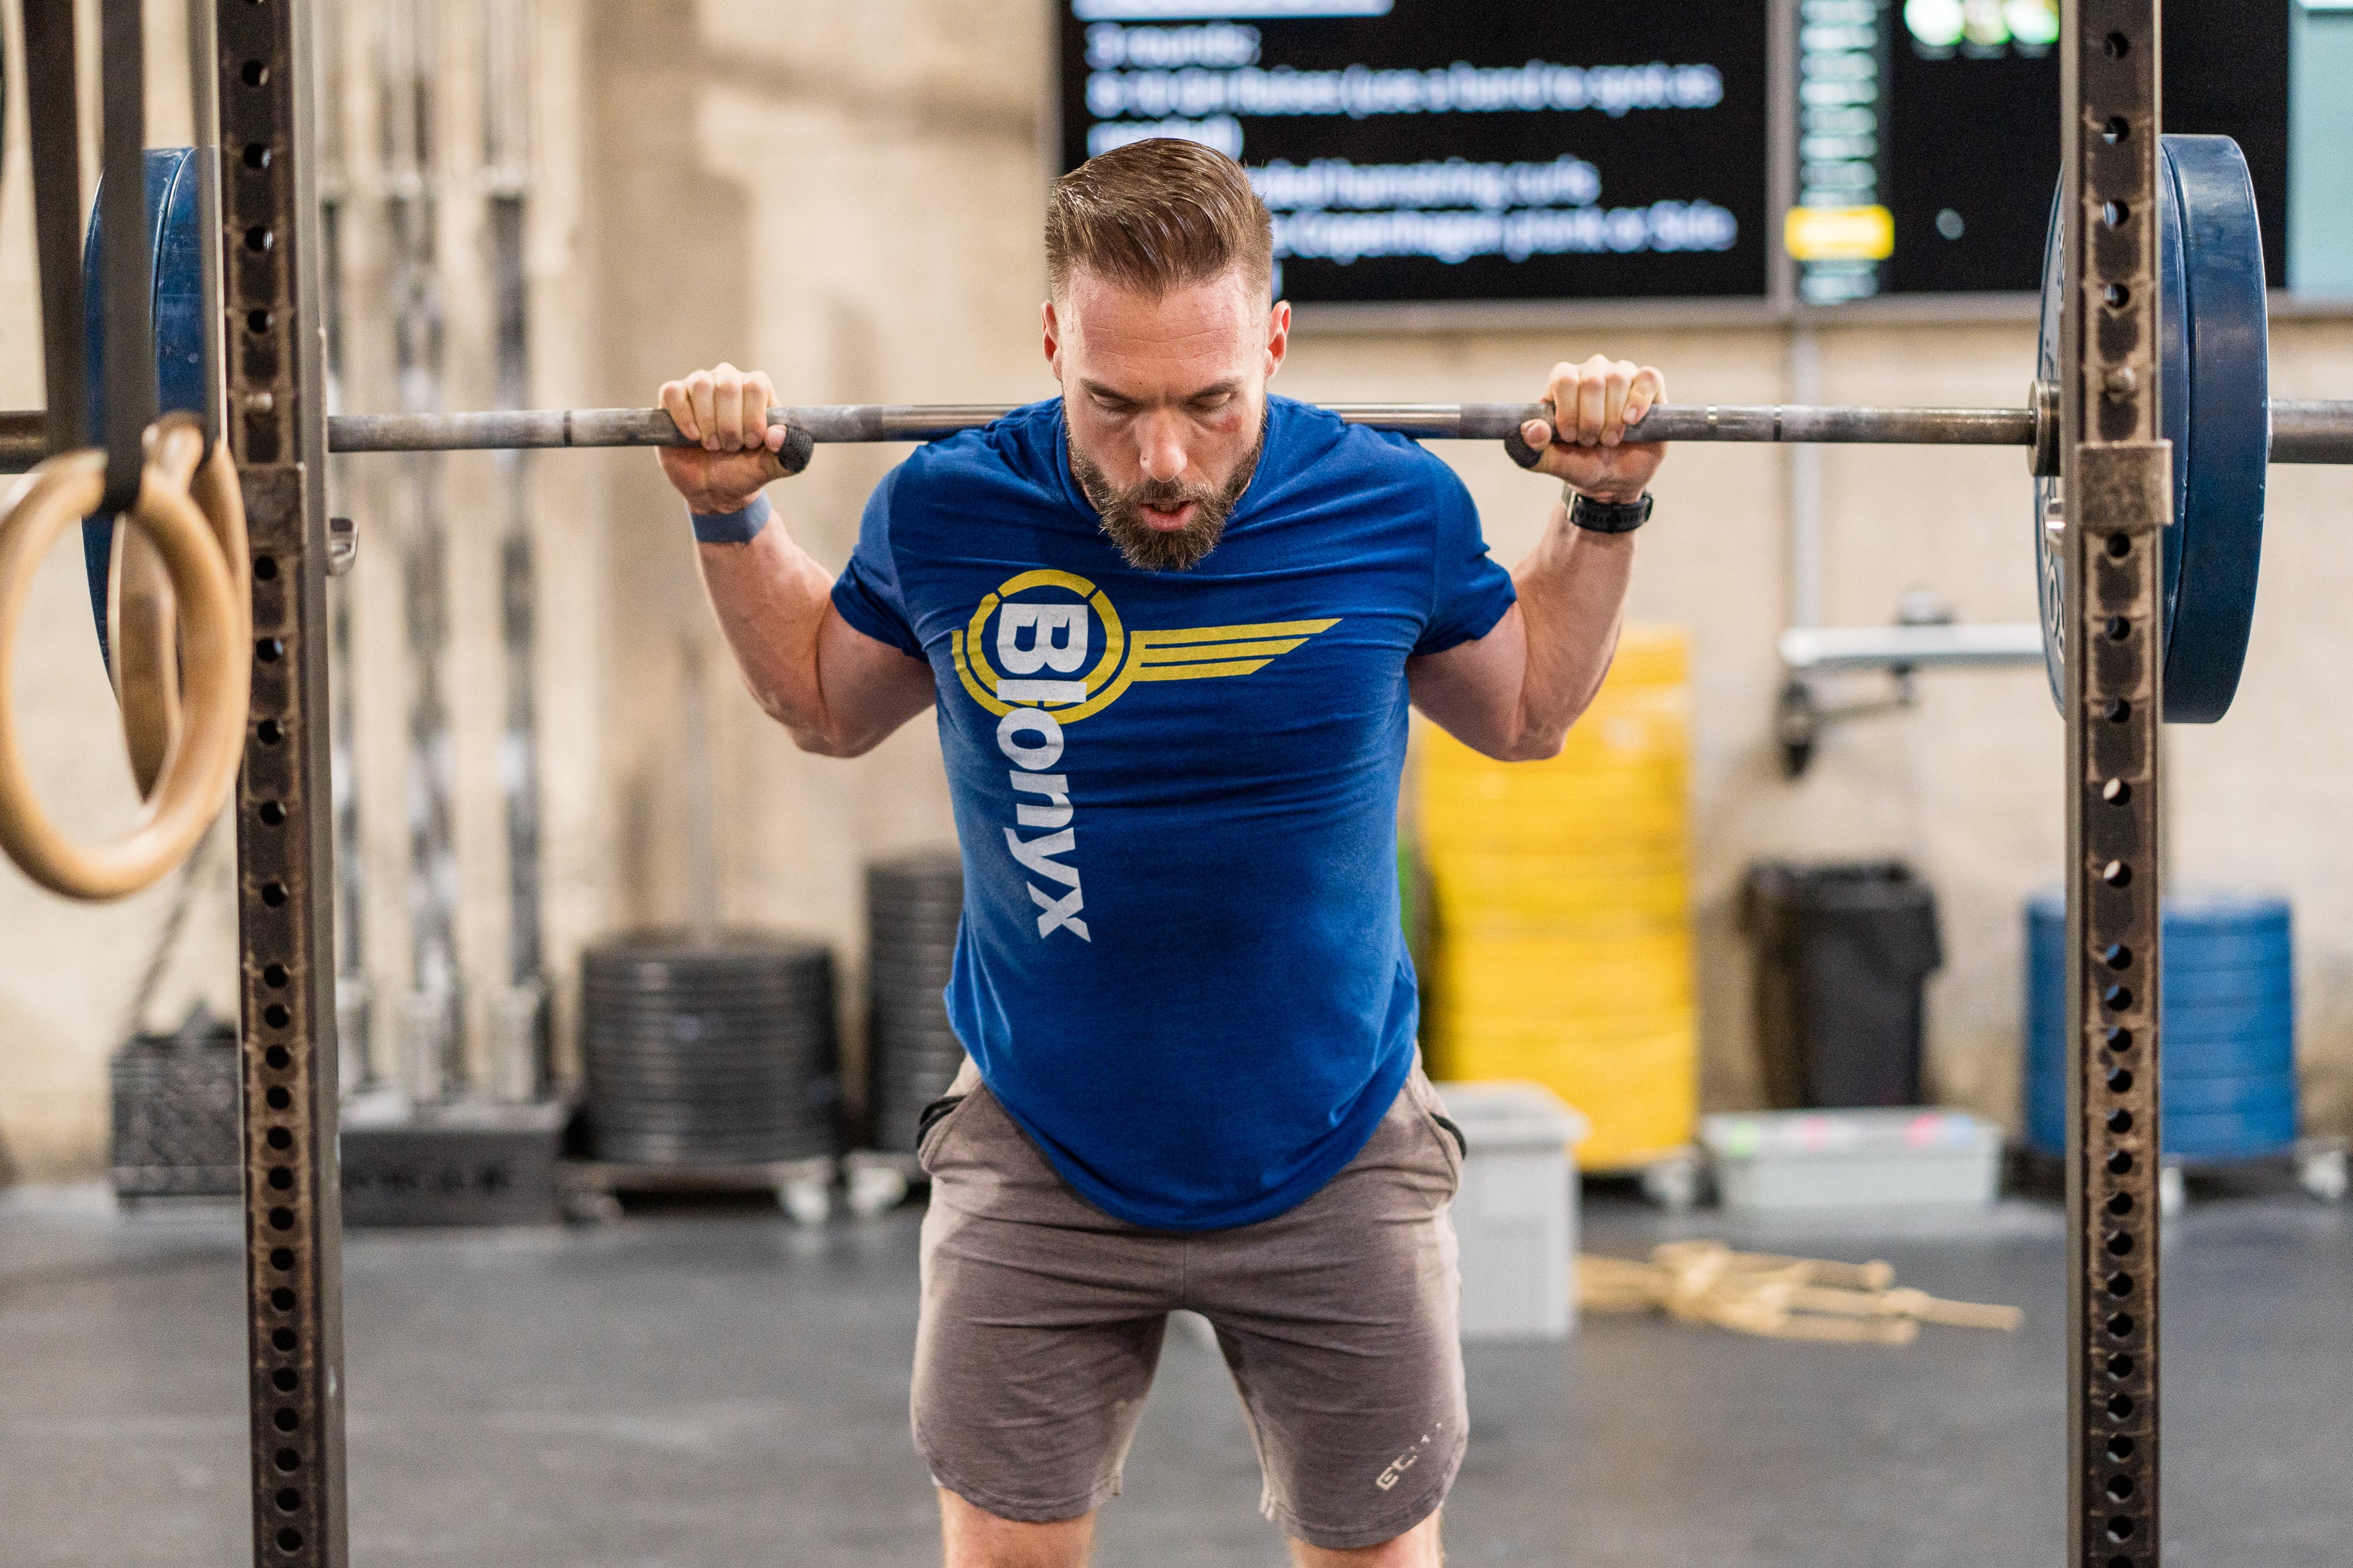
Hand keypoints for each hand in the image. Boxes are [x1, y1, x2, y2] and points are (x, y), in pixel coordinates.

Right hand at [657, 363, 795, 512]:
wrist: (711, 488)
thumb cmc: (742, 471)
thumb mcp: (769, 468)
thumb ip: (787, 456)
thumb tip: (778, 435)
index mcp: (757, 389)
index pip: (757, 385)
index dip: (753, 417)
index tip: (751, 443)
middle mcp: (728, 379)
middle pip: (729, 385)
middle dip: (729, 425)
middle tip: (729, 447)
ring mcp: (699, 384)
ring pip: (701, 385)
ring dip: (707, 423)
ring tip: (712, 445)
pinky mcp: (673, 396)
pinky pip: (674, 393)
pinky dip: (683, 417)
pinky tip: (692, 436)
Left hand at [1519, 355, 1666, 504]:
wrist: (1616, 479)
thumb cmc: (1583, 464)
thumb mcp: (1555, 464)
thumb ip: (1534, 450)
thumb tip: (1532, 429)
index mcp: (1563, 383)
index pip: (1563, 378)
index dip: (1568, 410)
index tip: (1572, 437)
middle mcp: (1591, 371)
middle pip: (1591, 381)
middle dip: (1592, 420)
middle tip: (1591, 442)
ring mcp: (1621, 373)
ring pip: (1618, 379)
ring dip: (1614, 418)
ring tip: (1611, 439)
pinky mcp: (1648, 384)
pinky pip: (1648, 378)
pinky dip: (1639, 401)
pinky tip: (1631, 421)